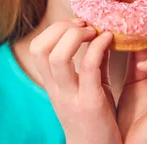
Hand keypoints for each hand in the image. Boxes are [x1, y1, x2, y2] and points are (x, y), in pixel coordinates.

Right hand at [30, 19, 122, 143]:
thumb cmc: (97, 121)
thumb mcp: (90, 89)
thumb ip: (93, 63)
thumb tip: (100, 34)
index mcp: (53, 85)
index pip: (36, 48)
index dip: (54, 30)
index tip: (76, 25)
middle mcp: (56, 90)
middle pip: (41, 49)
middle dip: (62, 28)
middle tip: (85, 25)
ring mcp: (71, 97)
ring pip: (58, 57)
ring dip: (76, 36)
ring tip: (94, 31)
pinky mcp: (90, 104)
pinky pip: (89, 67)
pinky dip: (98, 47)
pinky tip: (109, 40)